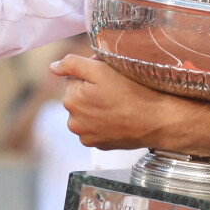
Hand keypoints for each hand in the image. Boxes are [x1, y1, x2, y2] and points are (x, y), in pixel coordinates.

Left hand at [50, 54, 209, 156]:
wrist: (156, 120)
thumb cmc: (131, 92)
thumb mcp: (101, 70)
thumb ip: (73, 64)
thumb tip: (52, 67)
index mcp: (71, 100)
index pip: (74, 77)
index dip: (92, 73)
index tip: (108, 75)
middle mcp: (73, 122)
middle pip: (79, 96)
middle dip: (92, 90)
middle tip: (115, 87)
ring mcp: (86, 136)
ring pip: (87, 112)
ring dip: (97, 106)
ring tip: (118, 103)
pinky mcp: (98, 145)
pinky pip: (95, 126)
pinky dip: (104, 121)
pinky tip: (119, 116)